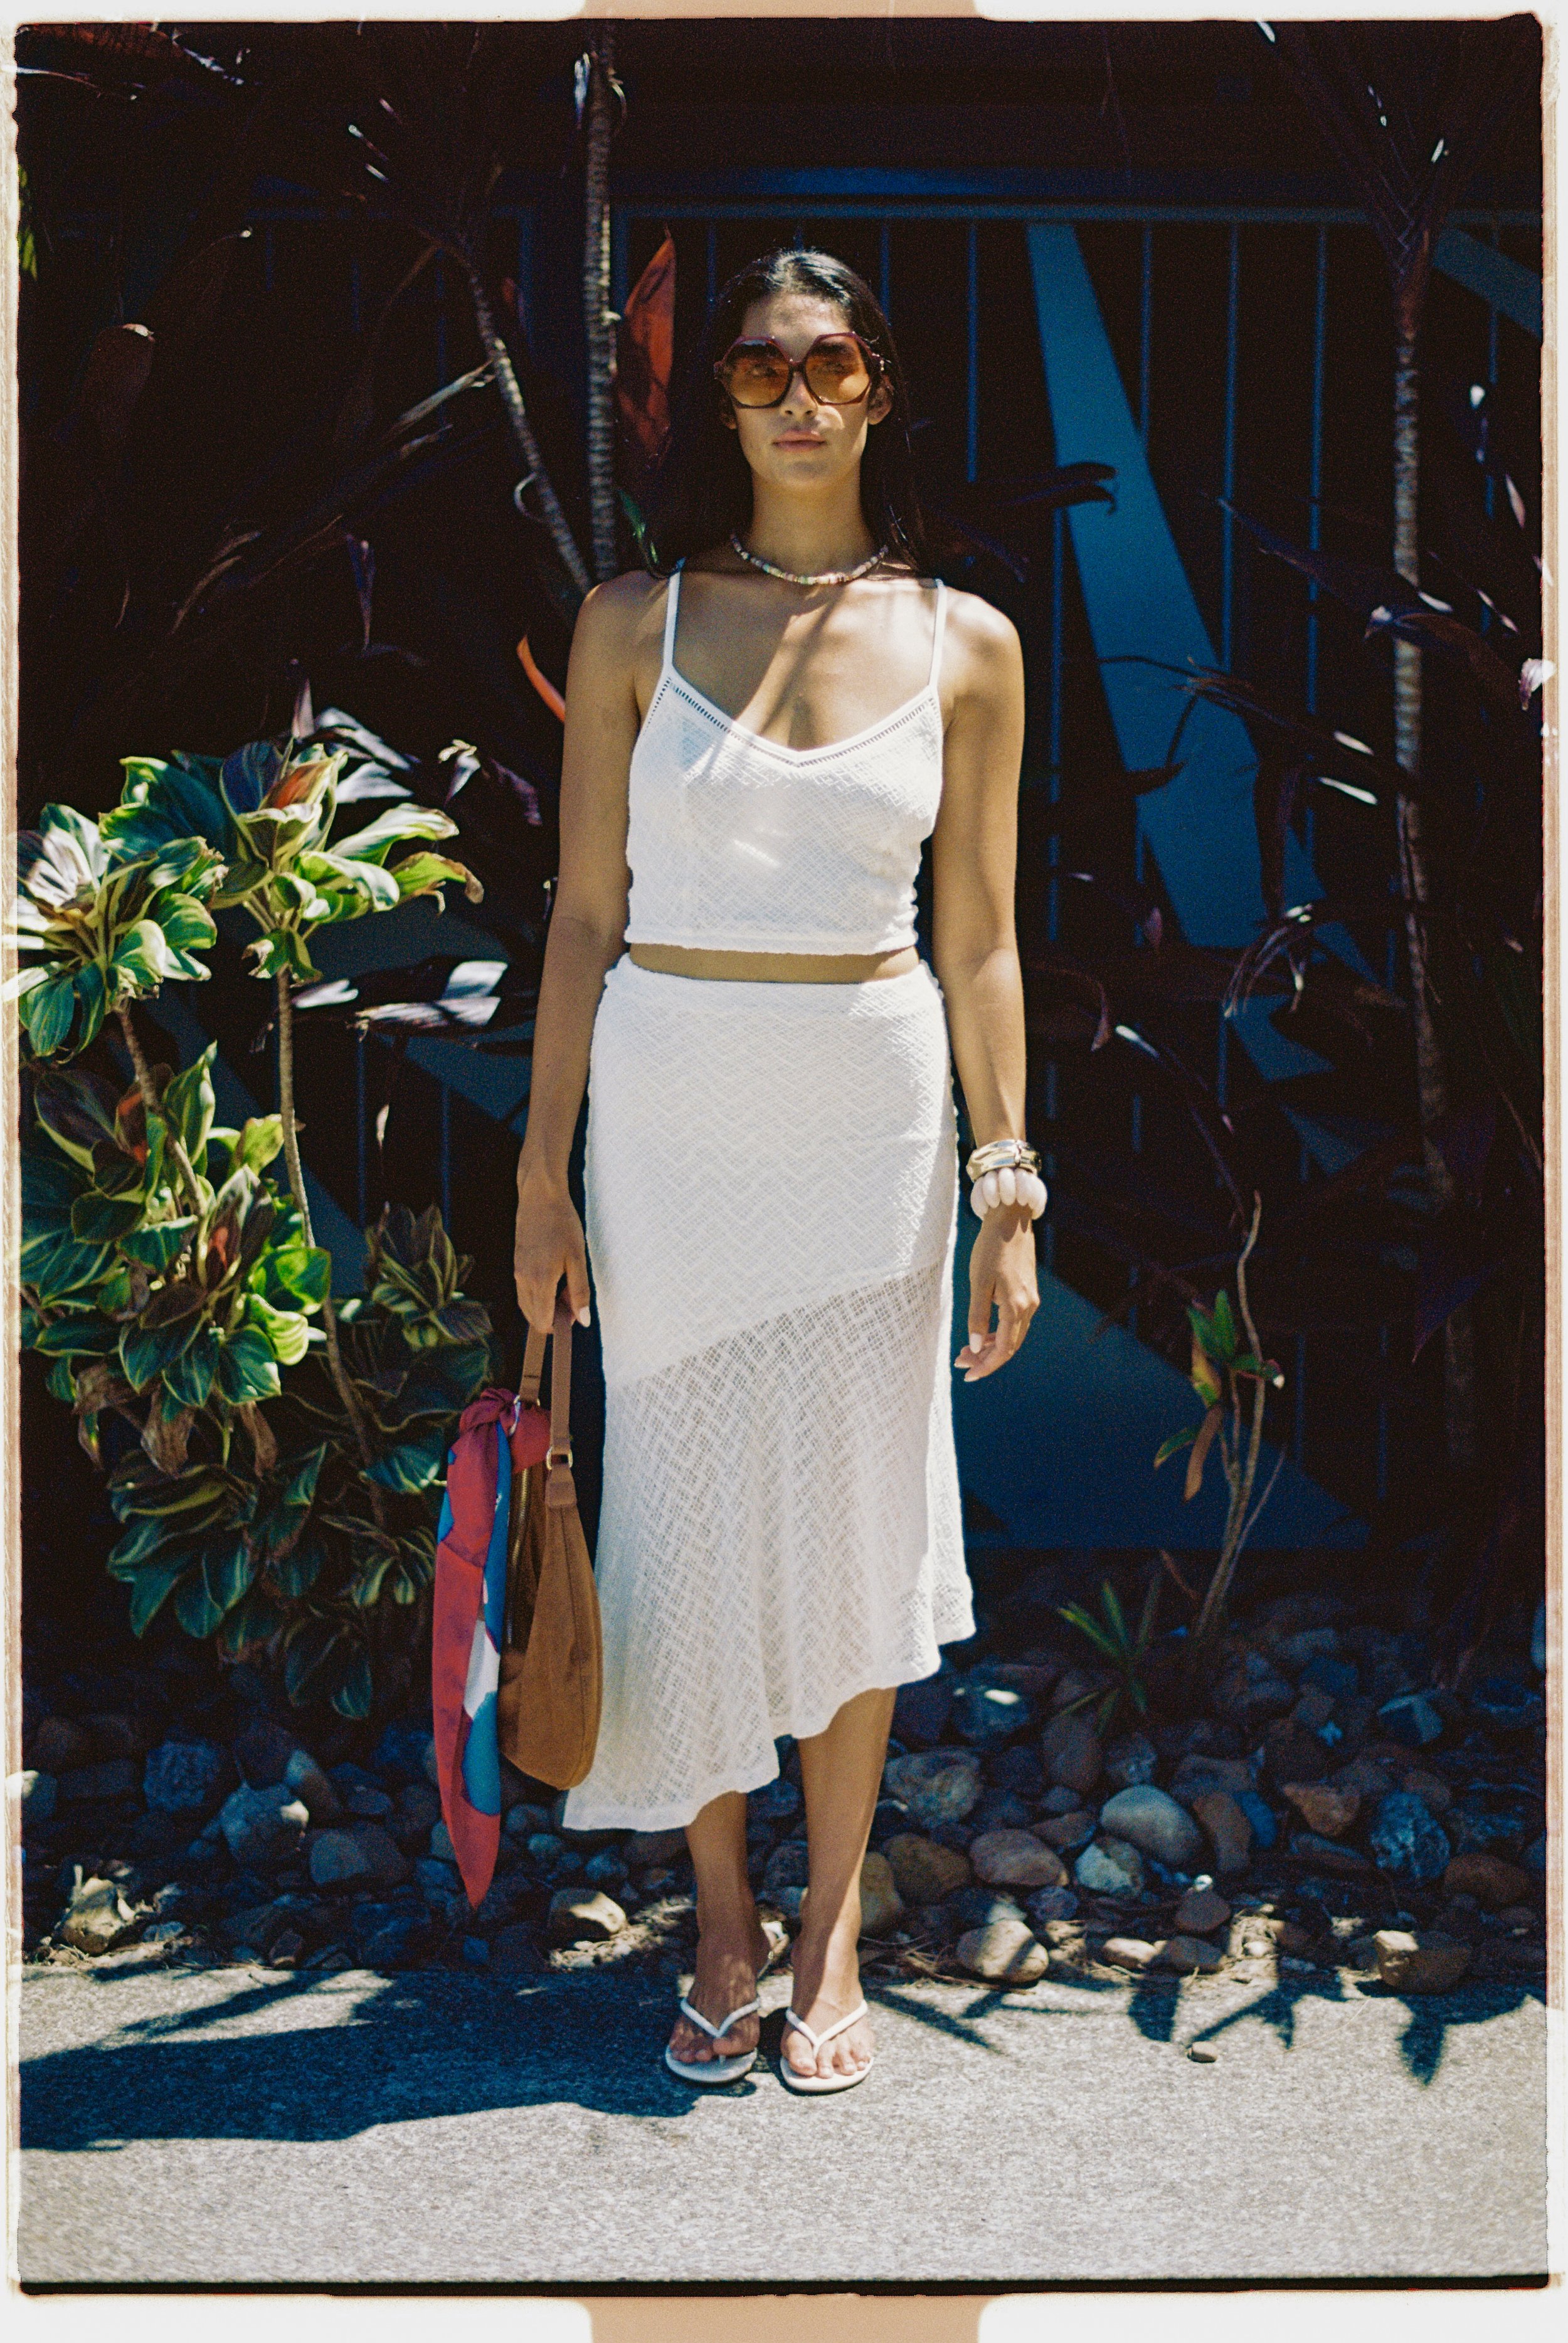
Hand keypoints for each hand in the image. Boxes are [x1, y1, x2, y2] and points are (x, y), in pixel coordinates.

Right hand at [514, 1158, 591, 1334]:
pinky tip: (554, 1282)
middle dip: (551, 1318)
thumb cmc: (562, 1224)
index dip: (558, 1326)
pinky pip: (524, 1291)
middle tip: (572, 1302)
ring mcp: (517, 1272)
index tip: (574, 1316)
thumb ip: (580, 1292)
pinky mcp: (516, 1264)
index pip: (542, 1321)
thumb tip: (582, 1321)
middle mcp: (523, 1280)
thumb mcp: (578, 1258)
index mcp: (539, 1281)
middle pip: (533, 1316)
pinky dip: (537, 1296)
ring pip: (527, 1304)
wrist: (540, 1196)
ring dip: (544, 1307)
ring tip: (565, 1291)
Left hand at [955, 1205, 1037, 1380]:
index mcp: (1016, 1306)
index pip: (1004, 1349)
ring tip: (966, 1350)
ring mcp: (1030, 1300)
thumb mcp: (978, 1281)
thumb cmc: (991, 1247)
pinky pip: (1014, 1322)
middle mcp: (1028, 1307)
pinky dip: (997, 1331)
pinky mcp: (1027, 1292)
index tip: (968, 1375)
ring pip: (1012, 1335)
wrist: (1010, 1219)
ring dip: (990, 1346)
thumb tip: (974, 1346)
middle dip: (985, 1358)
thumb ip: (977, 1315)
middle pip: (1009, 1346)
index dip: (986, 1366)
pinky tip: (981, 1332)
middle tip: (960, 1362)